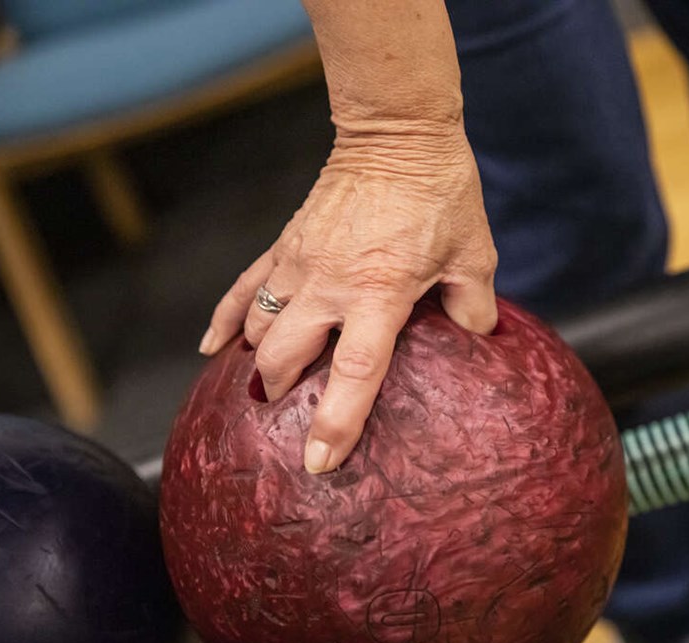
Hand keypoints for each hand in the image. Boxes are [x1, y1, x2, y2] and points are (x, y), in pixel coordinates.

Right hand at [198, 126, 497, 472]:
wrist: (397, 133)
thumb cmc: (441, 193)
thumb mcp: (474, 254)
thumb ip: (474, 306)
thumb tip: (476, 338)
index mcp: (380, 293)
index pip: (354, 373)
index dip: (335, 422)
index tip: (319, 462)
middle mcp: (330, 284)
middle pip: (284, 356)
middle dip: (282, 395)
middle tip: (290, 422)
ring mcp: (299, 262)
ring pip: (258, 326)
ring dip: (256, 363)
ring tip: (262, 391)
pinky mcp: (286, 243)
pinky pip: (244, 286)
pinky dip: (224, 318)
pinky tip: (212, 347)